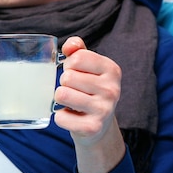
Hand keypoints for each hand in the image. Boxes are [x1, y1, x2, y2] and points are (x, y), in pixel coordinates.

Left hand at [54, 36, 125, 172]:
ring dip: (60, 99)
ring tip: (72, 103)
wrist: (99, 126)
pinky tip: (73, 117)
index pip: (77, 57)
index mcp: (112, 70)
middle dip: (64, 83)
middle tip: (75, 91)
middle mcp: (112, 89)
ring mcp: (104, 110)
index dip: (70, 64)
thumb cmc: (89, 90)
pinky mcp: (92, 127)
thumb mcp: (87, 67)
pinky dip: (61, 117)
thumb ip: (78, 51)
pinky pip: (60, 117)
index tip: (77, 73)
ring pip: (62, 95)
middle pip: (67, 77)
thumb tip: (70, 45)